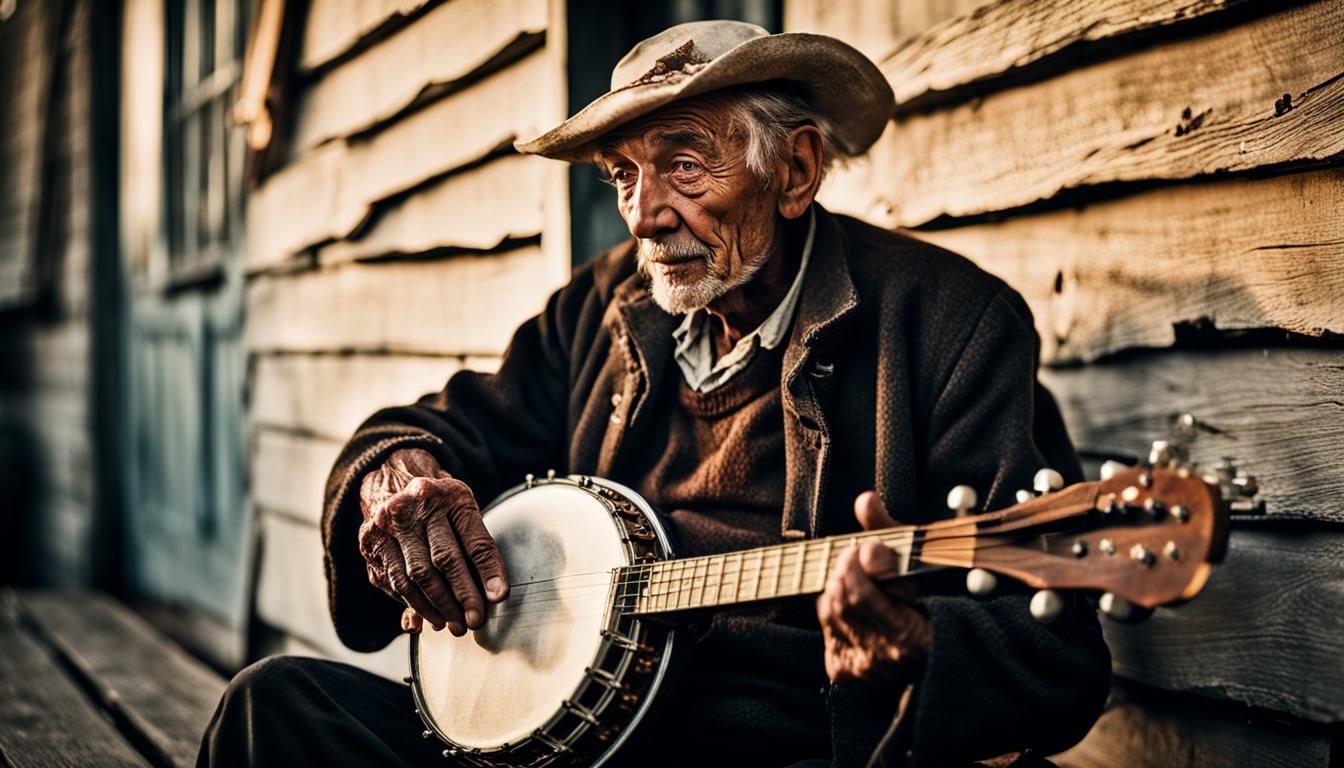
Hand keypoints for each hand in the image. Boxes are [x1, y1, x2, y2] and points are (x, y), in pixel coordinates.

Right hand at [358, 448, 508, 635]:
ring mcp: (387, 525)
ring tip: (453, 624)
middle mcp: (414, 507)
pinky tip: (430, 617)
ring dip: (437, 606)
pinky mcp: (371, 544)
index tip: (498, 597)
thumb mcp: (462, 513)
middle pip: (443, 559)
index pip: (473, 539)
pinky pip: (395, 582)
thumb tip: (495, 594)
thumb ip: (476, 547)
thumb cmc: (437, 507)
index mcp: (447, 496)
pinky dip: (414, 604)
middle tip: (475, 620)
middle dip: (462, 595)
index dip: (488, 570)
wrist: (391, 485)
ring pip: (415, 576)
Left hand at [817, 491, 930, 682]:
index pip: (859, 595)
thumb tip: (865, 499)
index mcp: (910, 636)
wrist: (931, 649)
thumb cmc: (924, 597)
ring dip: (836, 588)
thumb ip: (888, 529)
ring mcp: (864, 668)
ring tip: (855, 577)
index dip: (856, 565)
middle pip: (840, 601)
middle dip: (843, 572)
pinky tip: (851, 605)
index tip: (864, 547)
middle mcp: (886, 658)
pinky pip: (826, 632)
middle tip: (854, 556)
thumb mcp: (911, 561)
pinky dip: (833, 612)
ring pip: (830, 614)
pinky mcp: (845, 671)